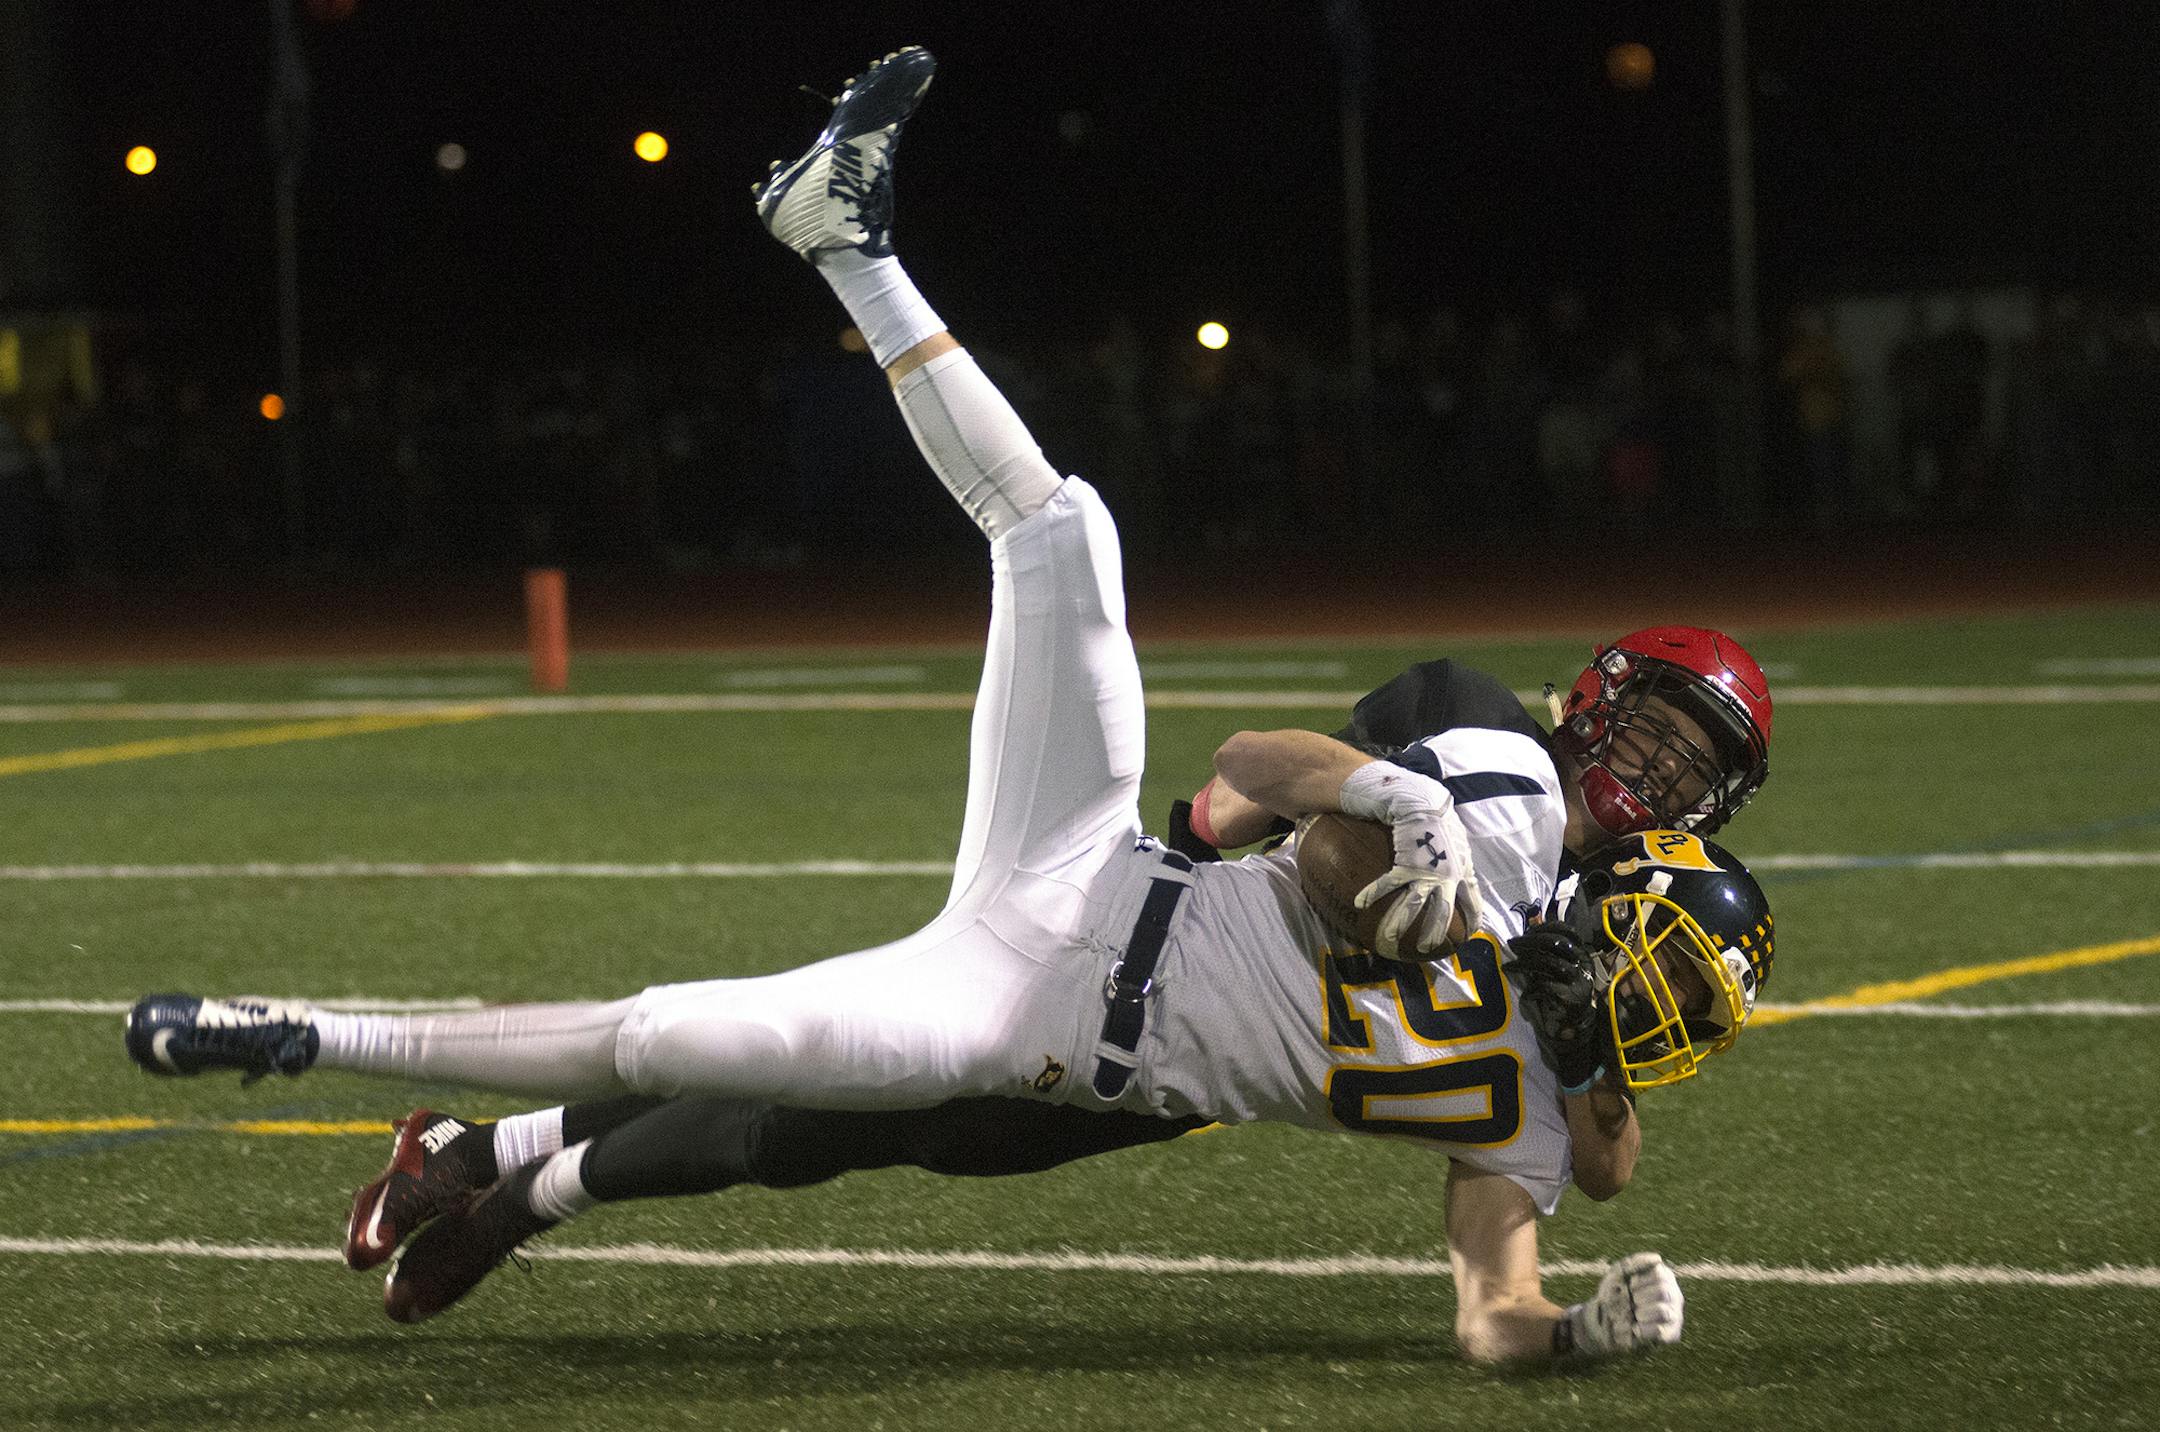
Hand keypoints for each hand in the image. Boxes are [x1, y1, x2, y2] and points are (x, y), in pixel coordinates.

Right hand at [1353, 803, 1481, 956]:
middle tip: (1426, 948)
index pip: (1473, 897)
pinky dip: (1374, 893)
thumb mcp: (1456, 835)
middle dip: (1434, 932)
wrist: (1426, 802)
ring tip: (1390, 938)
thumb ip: (1457, 851)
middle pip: (1443, 912)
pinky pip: (1389, 883)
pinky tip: (1361, 903)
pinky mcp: (1407, 865)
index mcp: (1462, 869)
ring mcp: (1426, 873)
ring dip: (1401, 923)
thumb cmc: (1439, 815)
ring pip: (1414, 905)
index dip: (1474, 916)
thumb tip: (1458, 856)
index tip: (1473, 931)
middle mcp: (1447, 876)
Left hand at [1504, 925, 1612, 1093]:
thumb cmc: (1560, 990)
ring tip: (1508, 965)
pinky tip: (1524, 993)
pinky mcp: (1569, 998)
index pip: (1567, 931)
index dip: (1545, 927)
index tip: (1527, 931)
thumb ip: (1548, 950)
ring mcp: (1577, 981)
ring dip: (1523, 963)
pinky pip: (1544, 987)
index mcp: (1581, 954)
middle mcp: (1582, 965)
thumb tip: (1528, 926)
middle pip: (1555, 944)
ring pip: (1547, 963)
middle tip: (1511, 944)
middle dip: (1529, 941)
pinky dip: (1530, 989)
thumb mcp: (1558, 967)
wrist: (1574, 1023)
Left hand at [1564, 1252, 1683, 1356]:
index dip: (1640, 1282)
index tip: (1630, 1287)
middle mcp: (1674, 1295)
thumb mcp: (1618, 1273)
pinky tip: (1636, 1328)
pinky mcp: (1672, 1334)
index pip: (1660, 1275)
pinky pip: (1660, 1331)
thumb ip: (1635, 1262)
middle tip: (1632, 1302)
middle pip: (1663, 1292)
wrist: (1604, 1320)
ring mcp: (1675, 1315)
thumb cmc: (1614, 1293)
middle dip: (1640, 1298)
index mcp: (1664, 1277)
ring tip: (1635, 1315)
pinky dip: (1642, 1329)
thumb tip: (1658, 1258)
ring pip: (1663, 1312)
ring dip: (1641, 1313)